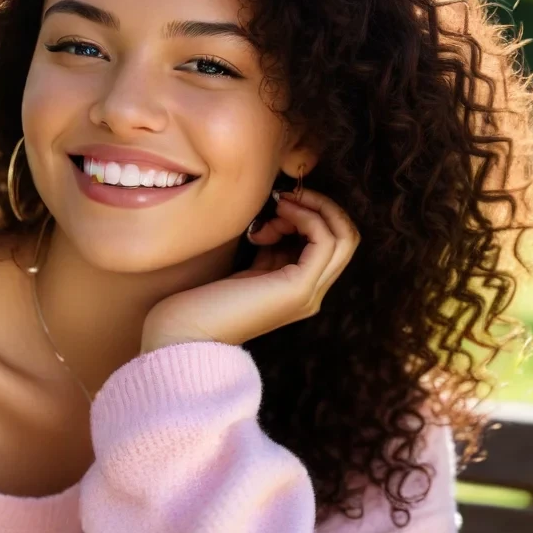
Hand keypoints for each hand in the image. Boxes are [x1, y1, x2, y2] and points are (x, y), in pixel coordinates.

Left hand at [140, 188, 360, 352]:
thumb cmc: (205, 300)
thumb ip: (271, 248)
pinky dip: (307, 218)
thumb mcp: (249, 267)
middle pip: (346, 237)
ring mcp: (309, 293)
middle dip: (319, 206)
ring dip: (313, 209)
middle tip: (283, 197)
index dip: (311, 212)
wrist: (186, 334)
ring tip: (276, 209)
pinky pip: (325, 242)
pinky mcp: (299, 290)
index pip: (331, 241)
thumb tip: (284, 214)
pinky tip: (279, 214)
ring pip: (343, 237)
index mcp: (300, 287)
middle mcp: (312, 293)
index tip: (277, 203)